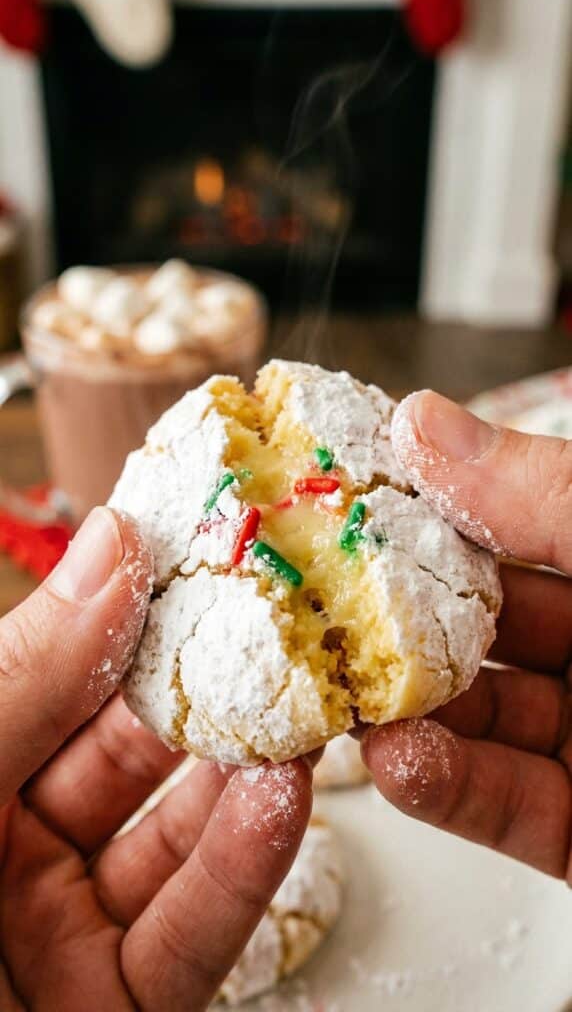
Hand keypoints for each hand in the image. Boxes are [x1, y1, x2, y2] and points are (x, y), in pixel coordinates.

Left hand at [0, 507, 311, 1010]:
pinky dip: (243, 869)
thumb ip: (26, 674)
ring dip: (243, 775)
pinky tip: (281, 804)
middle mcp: (3, 847)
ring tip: (302, 711)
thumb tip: (111, 544)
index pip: (57, 672)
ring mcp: (60, 931)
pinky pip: (188, 933)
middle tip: (281, 626)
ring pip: (173, 837)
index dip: (128, 609)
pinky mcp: (115, 1008)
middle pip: (128, 750)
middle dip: (206, 688)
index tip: (204, 550)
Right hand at [362, 391, 571, 879]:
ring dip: (414, 715)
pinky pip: (521, 808)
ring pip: (491, 723)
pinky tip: (400, 763)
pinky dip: (455, 791)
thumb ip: (548, 494)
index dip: (424, 512)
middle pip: (488, 629)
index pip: (511, 523)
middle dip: (400, 623)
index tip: (344, 508)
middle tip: (323, 612)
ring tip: (348, 699)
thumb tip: (426, 424)